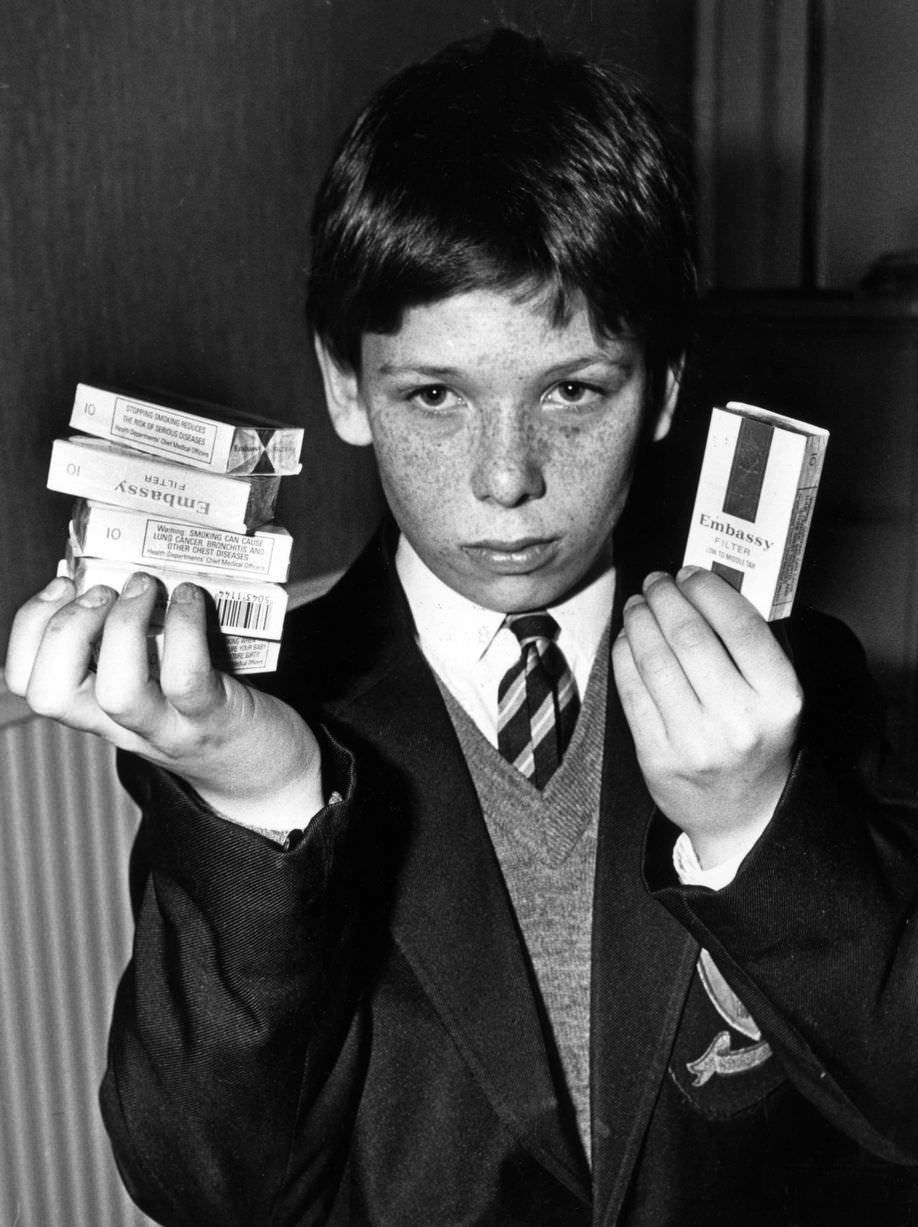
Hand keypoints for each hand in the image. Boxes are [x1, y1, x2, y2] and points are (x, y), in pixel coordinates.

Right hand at [5, 573, 322, 826]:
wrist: (262, 771)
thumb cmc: (206, 705)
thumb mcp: (153, 676)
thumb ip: (129, 637)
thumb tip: (116, 562)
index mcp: (95, 707)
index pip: (26, 682)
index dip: (29, 628)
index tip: (62, 584)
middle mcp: (120, 725)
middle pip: (51, 694)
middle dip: (64, 629)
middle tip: (103, 589)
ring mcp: (167, 727)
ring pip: (117, 693)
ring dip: (123, 626)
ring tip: (145, 586)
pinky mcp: (214, 718)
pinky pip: (188, 678)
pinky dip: (184, 628)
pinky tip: (190, 598)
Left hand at [611, 567, 802, 867]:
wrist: (743, 816)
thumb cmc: (758, 744)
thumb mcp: (775, 696)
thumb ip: (750, 645)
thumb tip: (705, 587)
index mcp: (779, 698)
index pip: (739, 624)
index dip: (707, 589)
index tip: (690, 573)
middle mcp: (738, 720)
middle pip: (688, 636)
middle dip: (665, 598)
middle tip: (656, 583)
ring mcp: (693, 740)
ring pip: (653, 658)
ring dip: (640, 620)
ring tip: (639, 605)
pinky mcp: (656, 755)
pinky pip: (631, 689)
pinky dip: (624, 654)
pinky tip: (627, 637)